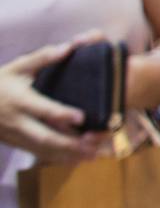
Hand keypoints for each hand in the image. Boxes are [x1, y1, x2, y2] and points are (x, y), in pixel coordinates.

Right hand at [0, 36, 111, 162]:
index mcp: (20, 100)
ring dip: (68, 154)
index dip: (62, 114)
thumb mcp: (17, 67)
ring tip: (93, 156)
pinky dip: (57, 158)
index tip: (82, 117)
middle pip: (45, 137)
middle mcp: (18, 121)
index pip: (43, 110)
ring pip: (43, 149)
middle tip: (94, 144)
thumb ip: (42, 58)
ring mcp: (16, 135)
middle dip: (70, 144)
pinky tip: (76, 160)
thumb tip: (68, 47)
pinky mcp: (15, 143)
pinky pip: (37, 153)